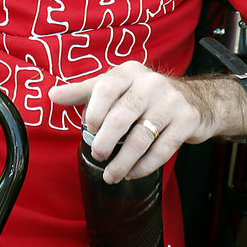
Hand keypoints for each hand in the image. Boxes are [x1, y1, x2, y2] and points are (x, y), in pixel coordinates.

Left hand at [48, 61, 201, 183]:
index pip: (106, 87)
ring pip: (141, 137)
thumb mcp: (116, 86)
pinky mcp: (186, 121)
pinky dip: (144, 166)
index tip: (88, 128)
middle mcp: (151, 83)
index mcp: (130, 72)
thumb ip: (84, 92)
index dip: (94, 110)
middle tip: (97, 156)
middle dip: (106, 141)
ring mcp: (171, 102)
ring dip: (123, 162)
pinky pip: (162, 150)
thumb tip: (53, 95)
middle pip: (123, 115)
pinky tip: (132, 173)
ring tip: (111, 175)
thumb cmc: (144, 94)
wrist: (194, 99)